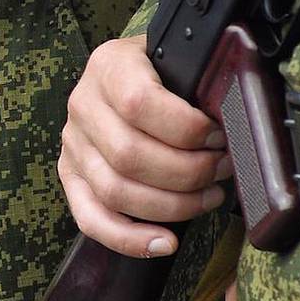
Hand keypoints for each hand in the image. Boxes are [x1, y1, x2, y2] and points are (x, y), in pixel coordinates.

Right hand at [58, 35, 231, 257]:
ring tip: (207, 197)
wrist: (128, 75)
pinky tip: (164, 243)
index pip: (138, 103)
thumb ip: (195, 82)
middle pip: (128, 155)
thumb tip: (229, 121)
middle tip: (221, 169)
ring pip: (114, 191)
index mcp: (108, 67)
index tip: (218, 135)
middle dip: (188, 172)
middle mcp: (82, 104)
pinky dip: (128, 239)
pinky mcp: (70, 174)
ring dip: (171, 205)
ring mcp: (73, 143)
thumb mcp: (176, 58)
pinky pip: (89, 217)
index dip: (186, 128)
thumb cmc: (162, 72)